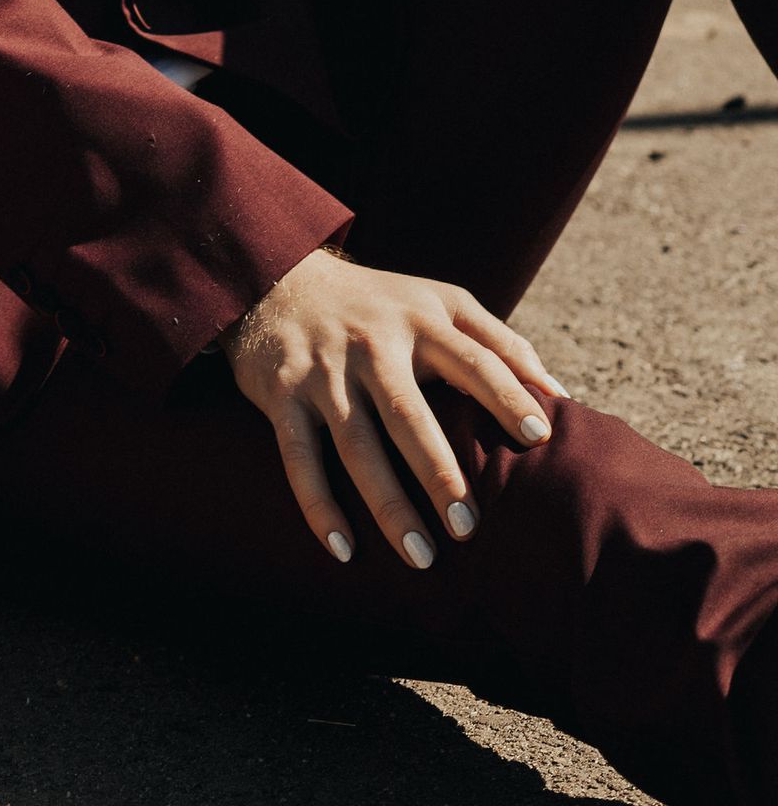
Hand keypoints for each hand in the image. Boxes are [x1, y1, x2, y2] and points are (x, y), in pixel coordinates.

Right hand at [220, 248, 569, 569]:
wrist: (276, 279)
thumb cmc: (379, 304)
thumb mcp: (437, 301)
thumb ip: (497, 341)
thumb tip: (561, 395)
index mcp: (418, 320)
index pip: (471, 358)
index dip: (506, 394)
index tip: (540, 437)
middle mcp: (371, 344)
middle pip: (408, 413)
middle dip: (438, 472)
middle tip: (468, 529)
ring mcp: (323, 371)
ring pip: (356, 444)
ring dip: (387, 504)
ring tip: (422, 558)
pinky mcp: (282, 394)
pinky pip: (299, 457)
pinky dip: (318, 505)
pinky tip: (343, 549)